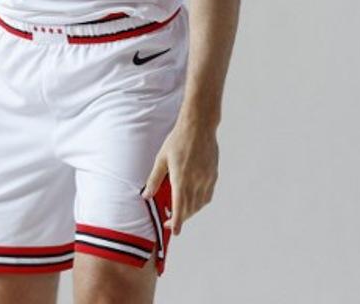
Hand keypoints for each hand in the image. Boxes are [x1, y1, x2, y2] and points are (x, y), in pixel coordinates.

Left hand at [141, 117, 218, 235]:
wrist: (199, 127)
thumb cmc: (177, 140)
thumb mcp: (161, 159)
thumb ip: (154, 179)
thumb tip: (146, 195)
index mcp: (181, 179)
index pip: (180, 207)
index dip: (178, 222)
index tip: (175, 232)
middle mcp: (196, 182)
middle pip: (190, 208)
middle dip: (181, 218)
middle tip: (171, 221)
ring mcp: (206, 179)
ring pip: (200, 204)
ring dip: (191, 211)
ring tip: (182, 211)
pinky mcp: (213, 175)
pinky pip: (207, 195)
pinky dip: (200, 202)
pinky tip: (194, 201)